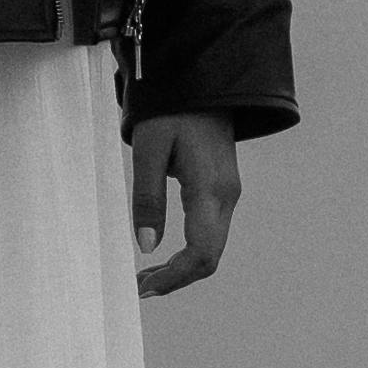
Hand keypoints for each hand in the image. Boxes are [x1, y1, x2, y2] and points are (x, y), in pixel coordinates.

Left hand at [129, 108, 240, 298]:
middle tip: (139, 288)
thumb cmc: (171, 109)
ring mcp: (227, 193)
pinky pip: (210, 231)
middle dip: (175, 278)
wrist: (203, 79)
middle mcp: (226, 197)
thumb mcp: (149, 149)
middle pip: (209, 256)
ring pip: (211, 246)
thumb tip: (146, 246)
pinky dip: (188, 249)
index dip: (174, 278)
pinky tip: (164, 253)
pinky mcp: (222, 188)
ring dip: (180, 266)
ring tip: (145, 276)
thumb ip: (148, 197)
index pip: (201, 253)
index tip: (144, 288)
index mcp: (210, 190)